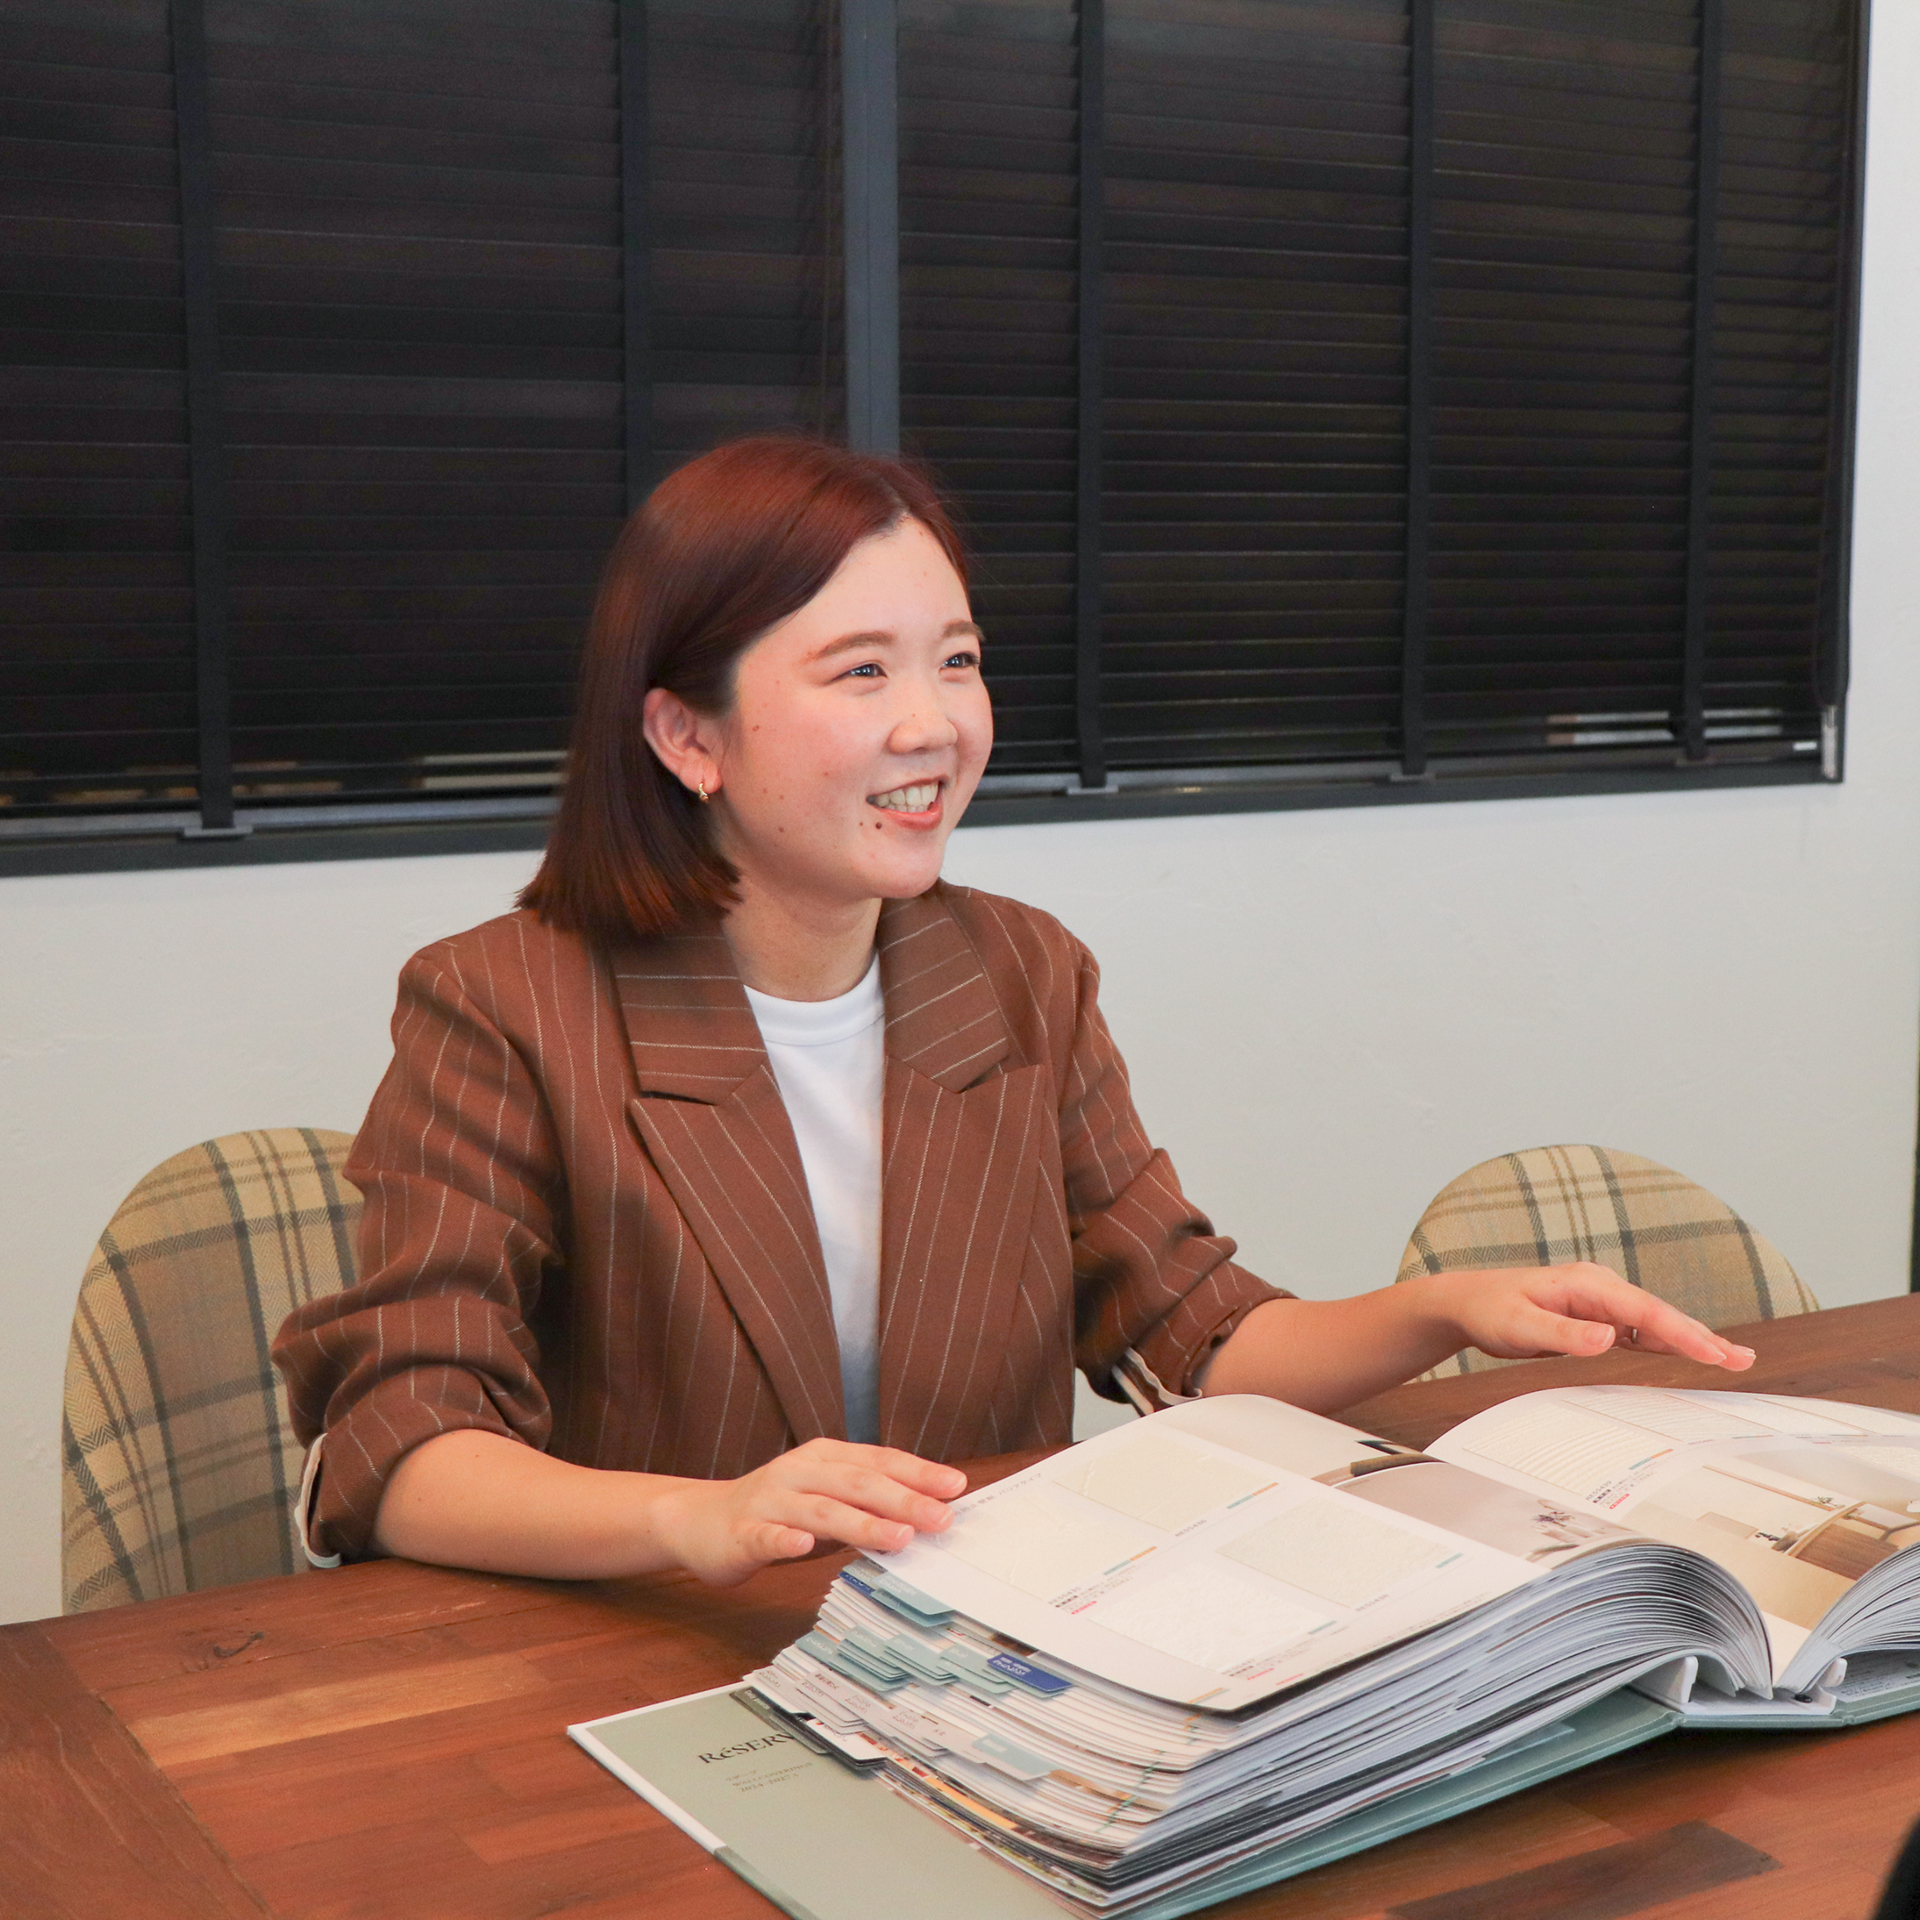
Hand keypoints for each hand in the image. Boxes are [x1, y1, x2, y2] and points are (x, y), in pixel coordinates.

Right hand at [655, 1439, 965, 1586]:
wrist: (700, 1519)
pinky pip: (766, 1535)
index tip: (956, 1487)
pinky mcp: (743, 1531)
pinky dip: (786, 1540)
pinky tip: (805, 1547)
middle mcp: (800, 1471)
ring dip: (863, 1524)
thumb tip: (926, 1519)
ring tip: (899, 1538)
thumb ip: (868, 1507)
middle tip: (941, 1519)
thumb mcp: (827, 1501)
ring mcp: (770, 1500)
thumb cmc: (778, 1511)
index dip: (918, 1472)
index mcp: (825, 1457)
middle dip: (903, 1500)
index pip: (878, 1461)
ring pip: (821, 1510)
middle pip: (857, 1483)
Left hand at [1422, 1264, 1756, 1369]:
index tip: (1713, 1353)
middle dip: (1702, 1336)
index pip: (1644, 1311)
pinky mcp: (1598, 1318)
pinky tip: (1694, 1354)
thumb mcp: (1520, 1327)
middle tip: (1742, 1360)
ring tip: (1734, 1359)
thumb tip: (1607, 1339)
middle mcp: (1600, 1288)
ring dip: (1693, 1340)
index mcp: (1586, 1284)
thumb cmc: (1491, 1311)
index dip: (1681, 1332)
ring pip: (1655, 1323)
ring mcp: (1601, 1302)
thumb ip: (1562, 1334)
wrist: (1468, 1301)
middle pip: (1659, 1315)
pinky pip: (1640, 1332)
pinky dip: (1668, 1343)